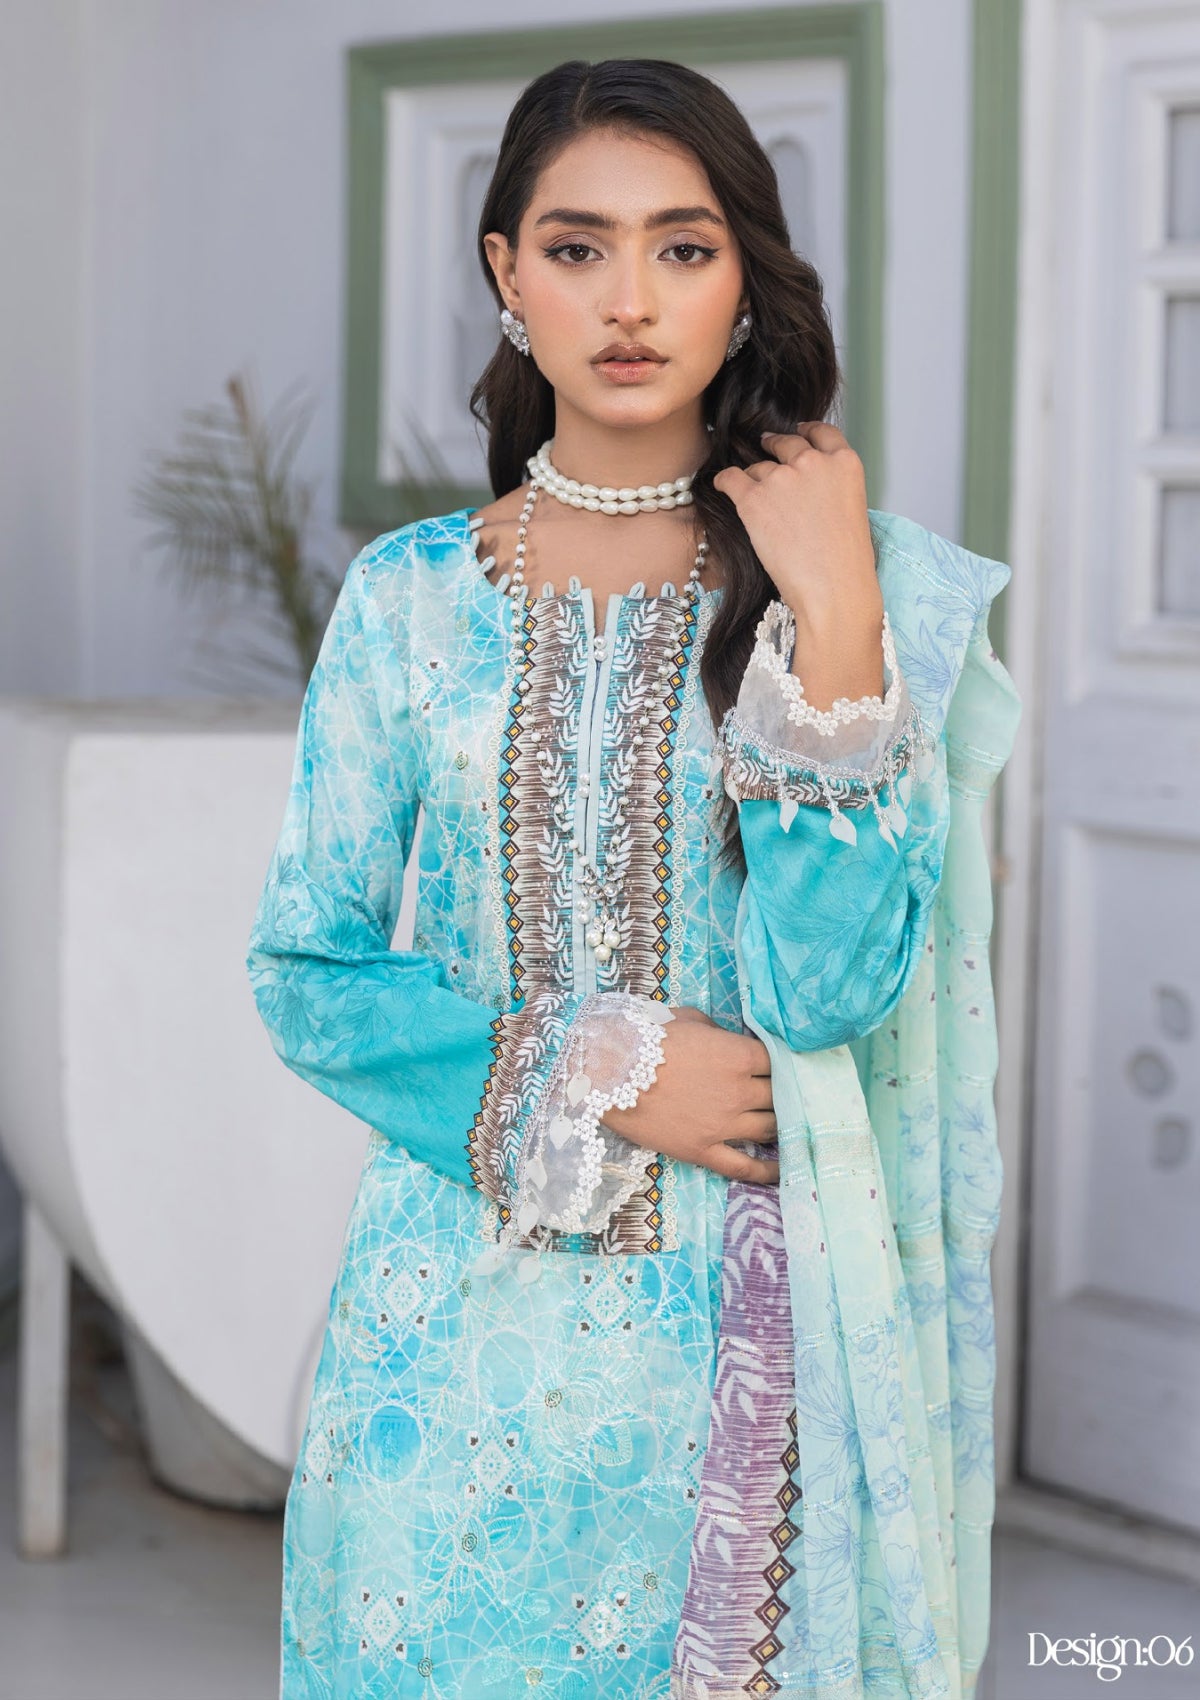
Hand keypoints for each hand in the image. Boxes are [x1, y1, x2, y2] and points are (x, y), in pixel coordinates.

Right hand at [602, 1006, 778, 1184]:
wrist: (609, 1071)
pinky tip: (782, 1171)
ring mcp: (724, 1124)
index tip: (777, 1067)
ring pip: (770, 1128)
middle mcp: (740, 1091)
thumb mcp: (687, 1019)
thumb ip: (716, 1030)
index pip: (778, 1062)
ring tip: (784, 1125)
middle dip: (782, 1093)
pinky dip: (767, 1171)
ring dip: (780, 1124)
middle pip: (778, 1095)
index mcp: (739, 1055)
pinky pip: (744, 1167)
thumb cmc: (646, 1038)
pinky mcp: (704, 1150)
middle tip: (781, 1095)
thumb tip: (727, 1040)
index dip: (781, 1063)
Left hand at [712, 423, 885, 709]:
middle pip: (786, 444)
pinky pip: (730, 478)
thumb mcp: (852, 510)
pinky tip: (722, 486)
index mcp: (844, 463)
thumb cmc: (847, 563)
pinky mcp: (753, 498)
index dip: (806, 431)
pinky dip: (724, 481)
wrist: (833, 589)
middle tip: (766, 452)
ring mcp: (780, 478)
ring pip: (758, 468)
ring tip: (759, 505)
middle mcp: (812, 462)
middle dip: (775, 447)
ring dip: (755, 481)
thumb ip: (832, 487)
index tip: (798, 432)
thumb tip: (809, 489)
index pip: (821, 433)